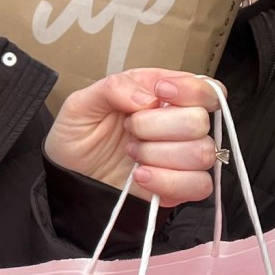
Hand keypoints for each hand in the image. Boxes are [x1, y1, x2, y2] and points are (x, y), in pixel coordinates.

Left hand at [45, 71, 219, 206]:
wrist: (69, 174)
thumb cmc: (78, 133)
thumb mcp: (82, 102)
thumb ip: (115, 88)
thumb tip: (150, 98)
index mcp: (164, 94)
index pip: (205, 88)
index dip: (188, 91)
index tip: (159, 94)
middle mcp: (180, 123)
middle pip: (199, 121)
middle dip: (157, 126)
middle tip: (129, 129)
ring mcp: (184, 157)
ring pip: (202, 153)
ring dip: (159, 154)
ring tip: (131, 154)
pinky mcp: (182, 186)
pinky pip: (200, 186)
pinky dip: (167, 181)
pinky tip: (140, 175)